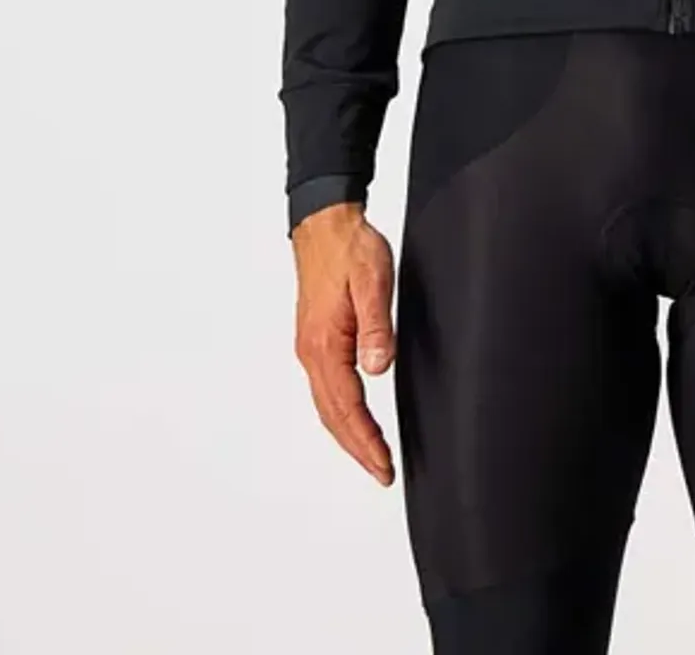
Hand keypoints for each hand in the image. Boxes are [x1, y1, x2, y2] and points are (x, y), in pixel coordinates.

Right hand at [291, 202, 397, 484]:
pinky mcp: (315, 339)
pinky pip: (326, 388)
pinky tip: (353, 416)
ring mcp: (310, 347)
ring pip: (326, 404)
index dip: (367, 440)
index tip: (384, 466)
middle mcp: (312, 352)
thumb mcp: (374, 282)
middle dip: (357, 448)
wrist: (325, 223)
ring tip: (371, 455)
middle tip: (381, 472)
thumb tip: (379, 368)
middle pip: (332, 415)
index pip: (347, 407)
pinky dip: (340, 412)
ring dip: (347, 434)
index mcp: (325, 344)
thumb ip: (377, 326)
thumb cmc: (350, 248)